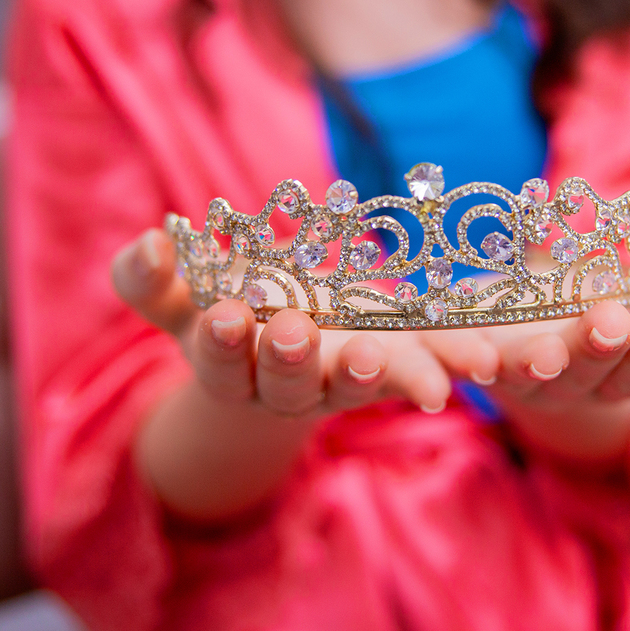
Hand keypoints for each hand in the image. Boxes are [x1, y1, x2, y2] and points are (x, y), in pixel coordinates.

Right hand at [111, 229, 461, 416]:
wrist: (286, 333)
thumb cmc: (221, 302)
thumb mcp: (178, 291)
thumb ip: (149, 277)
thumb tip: (146, 244)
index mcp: (233, 368)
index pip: (220, 362)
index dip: (221, 343)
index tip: (223, 315)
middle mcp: (293, 386)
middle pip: (291, 384)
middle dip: (290, 358)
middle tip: (293, 330)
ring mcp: (350, 376)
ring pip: (367, 382)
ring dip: (385, 374)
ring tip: (391, 365)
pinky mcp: (402, 356)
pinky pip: (429, 360)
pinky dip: (452, 358)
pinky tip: (482, 363)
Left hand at [419, 256, 629, 462]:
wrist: (522, 318)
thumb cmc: (597, 303)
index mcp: (613, 374)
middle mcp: (563, 383)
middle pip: (580, 376)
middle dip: (595, 349)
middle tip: (610, 324)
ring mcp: (511, 373)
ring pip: (521, 375)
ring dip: (533, 363)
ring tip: (544, 354)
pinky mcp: (464, 353)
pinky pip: (457, 359)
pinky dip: (461, 357)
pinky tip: (471, 355)